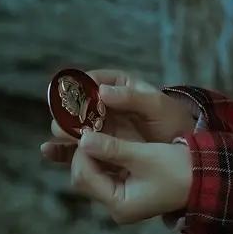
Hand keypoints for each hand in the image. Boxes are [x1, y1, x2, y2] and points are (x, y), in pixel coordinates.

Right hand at [41, 69, 195, 163]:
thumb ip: (132, 97)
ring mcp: (100, 128)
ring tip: (59, 136)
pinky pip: (76, 149)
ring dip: (63, 131)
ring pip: (73, 127)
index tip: (71, 95)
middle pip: (77, 105)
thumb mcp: (157, 106)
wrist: (183, 153)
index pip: (91, 80)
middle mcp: (104, 106)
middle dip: (68, 112)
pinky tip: (49, 152)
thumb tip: (102, 90)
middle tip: (66, 120)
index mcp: (118, 86)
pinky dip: (62, 151)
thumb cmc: (173, 123)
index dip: (78, 86)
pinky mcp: (98, 149)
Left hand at [70, 131, 191, 223]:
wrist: (205, 177)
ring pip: (93, 174)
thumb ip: (112, 148)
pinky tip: (104, 140)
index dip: (81, 152)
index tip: (87, 129)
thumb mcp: (144, 155)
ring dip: (92, 154)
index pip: (84, 177)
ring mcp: (121, 200)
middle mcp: (116, 207)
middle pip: (85, 178)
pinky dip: (102, 157)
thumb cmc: (178, 168)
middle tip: (89, 129)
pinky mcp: (127, 192)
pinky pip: (105, 173)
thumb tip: (83, 139)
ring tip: (95, 131)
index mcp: (120, 204)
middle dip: (84, 154)